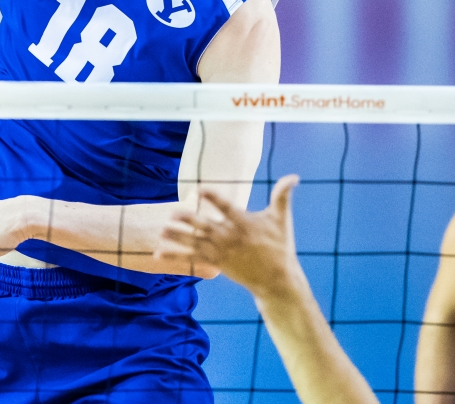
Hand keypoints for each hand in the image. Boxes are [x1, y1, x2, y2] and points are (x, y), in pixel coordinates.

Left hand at [158, 175, 301, 297]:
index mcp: (244, 223)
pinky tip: (160, 253)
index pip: (226, 207)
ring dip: (177, 237)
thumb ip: (282, 196)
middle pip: (205, 226)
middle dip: (188, 220)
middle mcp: (230, 237)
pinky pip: (192, 258)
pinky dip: (176, 256)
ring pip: (195, 242)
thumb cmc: (280, 247)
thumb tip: (294, 175)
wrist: (277, 279)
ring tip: (161, 231)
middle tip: (173, 214)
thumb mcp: (282, 220)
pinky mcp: (216, 262)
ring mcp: (222, 251)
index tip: (200, 189)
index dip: (213, 198)